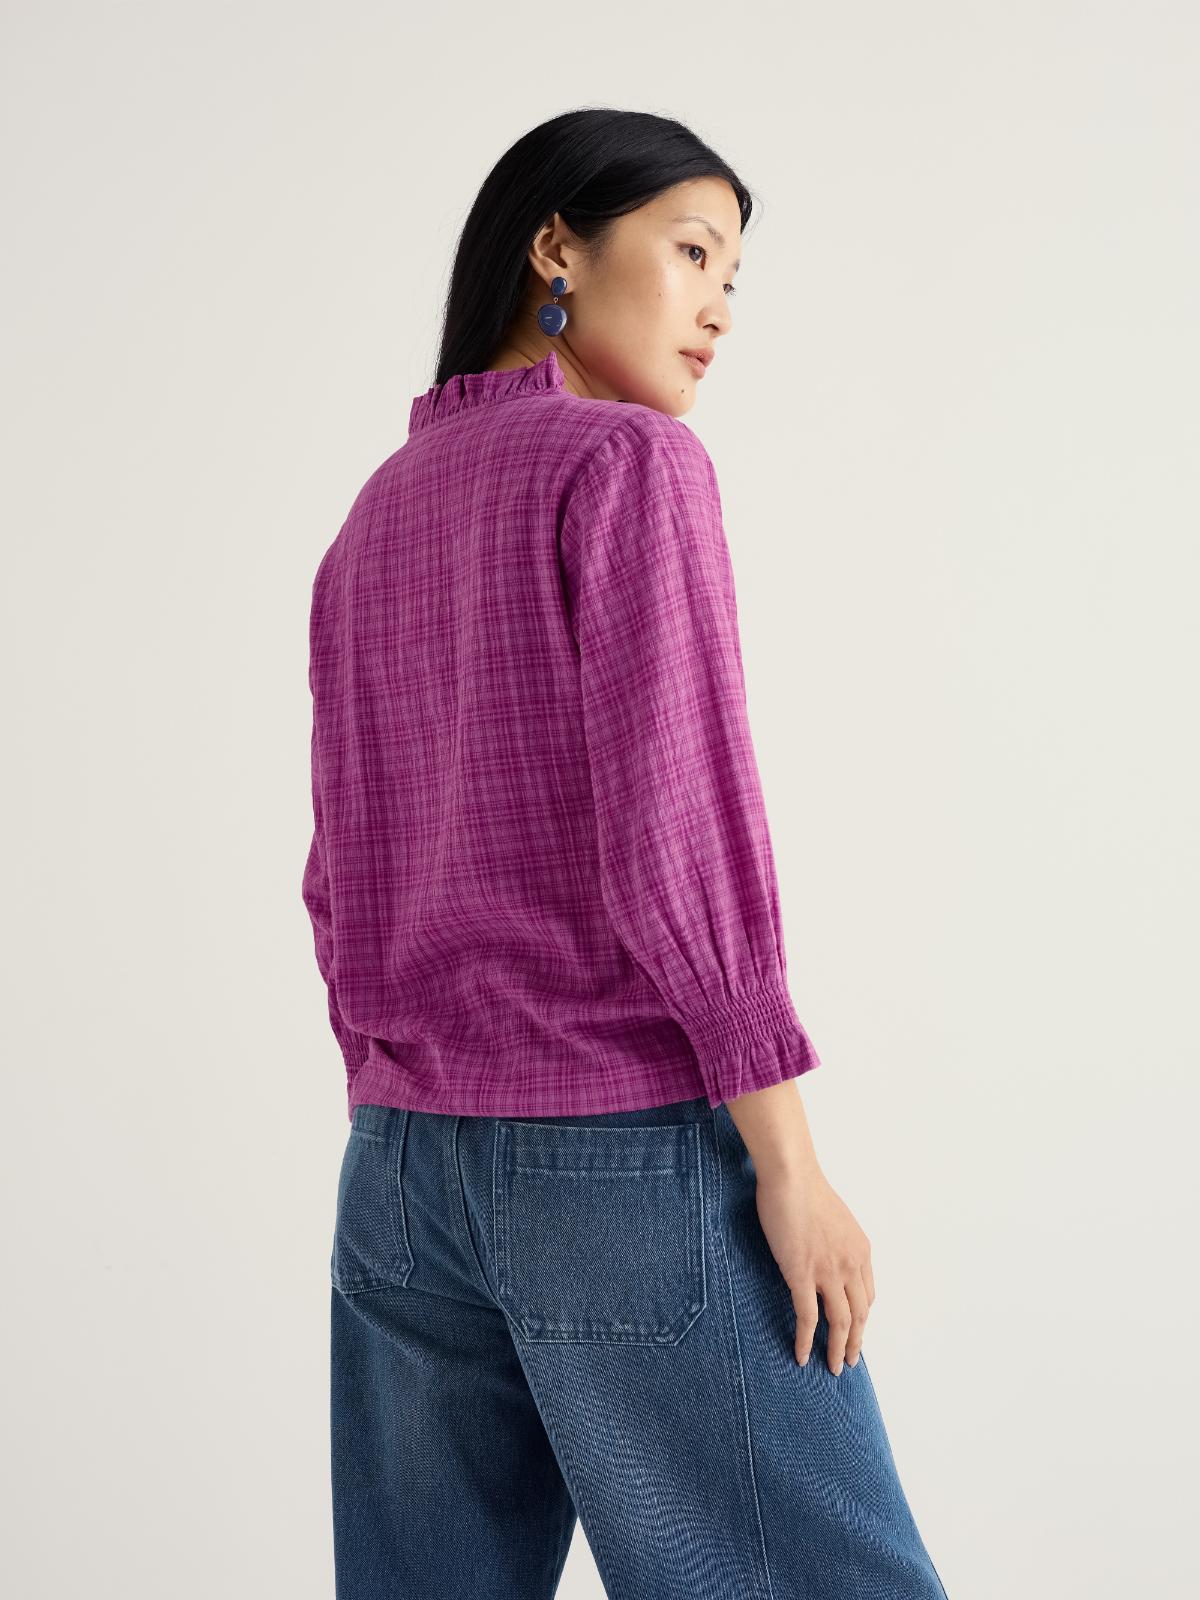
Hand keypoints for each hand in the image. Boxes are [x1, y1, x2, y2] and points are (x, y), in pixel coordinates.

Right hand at [753, 1167, 874, 1374]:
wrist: (792, 1176)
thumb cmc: (805, 1190)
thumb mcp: (835, 1219)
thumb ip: (837, 1242)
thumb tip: (827, 1254)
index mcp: (860, 1251)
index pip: (867, 1295)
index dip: (861, 1318)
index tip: (855, 1331)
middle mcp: (851, 1265)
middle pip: (860, 1314)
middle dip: (856, 1341)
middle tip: (849, 1361)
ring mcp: (828, 1272)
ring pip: (840, 1322)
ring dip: (838, 1349)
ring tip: (833, 1367)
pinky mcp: (802, 1274)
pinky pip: (808, 1317)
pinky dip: (806, 1340)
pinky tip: (802, 1356)